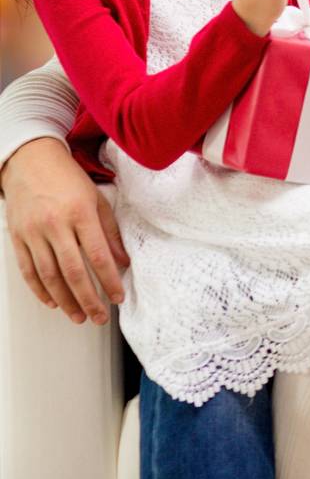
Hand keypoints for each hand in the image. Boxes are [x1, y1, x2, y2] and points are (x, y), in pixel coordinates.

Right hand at [0, 138, 127, 324]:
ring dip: (65, 300)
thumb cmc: (68, 179)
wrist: (30, 162)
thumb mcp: (97, 199)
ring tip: (78, 315)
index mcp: (81, 214)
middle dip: (88, 299)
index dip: (109, 280)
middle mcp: (56, 225)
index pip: (98, 255)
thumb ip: (110, 231)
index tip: (117, 297)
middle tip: (98, 316)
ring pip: (49, 276)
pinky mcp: (18, 238)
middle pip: (73, 271)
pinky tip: (53, 302)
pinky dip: (40, 290)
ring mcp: (34, 233)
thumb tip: (122, 261)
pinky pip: (28, 270)